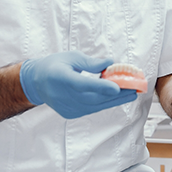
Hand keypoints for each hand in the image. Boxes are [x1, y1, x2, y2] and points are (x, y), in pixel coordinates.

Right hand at [20, 51, 137, 118]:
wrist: (36, 82)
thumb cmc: (55, 65)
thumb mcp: (71, 57)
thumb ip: (91, 63)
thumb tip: (110, 62)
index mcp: (62, 78)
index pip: (83, 84)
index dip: (101, 87)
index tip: (117, 87)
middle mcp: (64, 96)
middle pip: (94, 97)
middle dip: (117, 93)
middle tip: (136, 88)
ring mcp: (67, 107)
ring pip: (96, 105)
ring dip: (115, 100)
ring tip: (132, 93)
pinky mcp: (71, 113)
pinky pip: (92, 108)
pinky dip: (105, 103)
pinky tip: (117, 97)